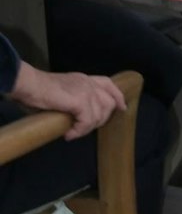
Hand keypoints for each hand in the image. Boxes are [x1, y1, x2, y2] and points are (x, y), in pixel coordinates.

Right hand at [8, 63, 126, 139]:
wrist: (28, 85)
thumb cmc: (35, 90)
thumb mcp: (60, 93)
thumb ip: (71, 101)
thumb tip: (73, 118)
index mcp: (83, 79)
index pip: (108, 84)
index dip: (117, 96)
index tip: (121, 107)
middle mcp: (88, 83)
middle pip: (108, 102)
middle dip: (101, 119)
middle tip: (84, 129)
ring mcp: (86, 91)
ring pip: (99, 114)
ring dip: (87, 128)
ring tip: (73, 132)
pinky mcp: (81, 101)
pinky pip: (88, 121)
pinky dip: (79, 131)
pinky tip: (69, 134)